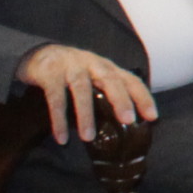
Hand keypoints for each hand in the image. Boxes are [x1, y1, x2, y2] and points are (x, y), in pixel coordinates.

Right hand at [16, 44, 154, 144]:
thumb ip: (108, 96)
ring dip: (86, 115)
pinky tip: (62, 137)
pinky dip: (58, 118)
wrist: (39, 55)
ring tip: (88, 138)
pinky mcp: (50, 74)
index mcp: (108, 68)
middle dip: (121, 100)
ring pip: (82, 90)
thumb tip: (125, 126)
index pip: (131, 80)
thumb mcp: (95, 79)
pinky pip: (55, 98)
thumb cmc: (74, 73)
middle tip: (128, 120)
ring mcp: (71, 67)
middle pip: (111, 80)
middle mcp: (93, 64)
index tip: (153, 117)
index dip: (143, 97)